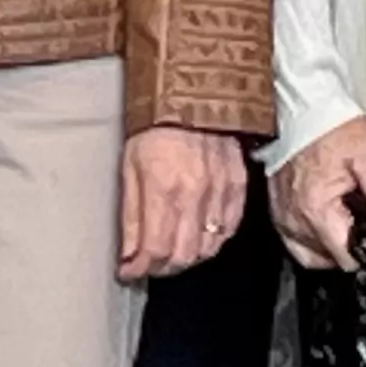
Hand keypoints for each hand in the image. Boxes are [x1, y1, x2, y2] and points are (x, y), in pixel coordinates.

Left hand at [120, 124, 249, 281]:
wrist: (193, 95)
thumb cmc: (155, 127)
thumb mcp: (128, 166)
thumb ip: (130, 215)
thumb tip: (127, 253)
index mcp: (163, 189)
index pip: (154, 249)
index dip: (139, 269)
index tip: (129, 271)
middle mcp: (195, 196)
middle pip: (183, 256)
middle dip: (162, 268)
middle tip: (148, 265)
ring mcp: (221, 192)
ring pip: (208, 249)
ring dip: (187, 258)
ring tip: (171, 252)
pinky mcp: (238, 187)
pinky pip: (229, 229)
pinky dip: (213, 241)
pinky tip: (199, 237)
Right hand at [268, 116, 365, 272]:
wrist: (303, 106)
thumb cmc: (333, 127)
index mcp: (316, 210)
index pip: (347, 258)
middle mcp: (293, 218)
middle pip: (330, 260)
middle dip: (351, 246)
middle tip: (364, 218)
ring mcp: (281, 215)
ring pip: (311, 256)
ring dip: (331, 246)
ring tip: (347, 220)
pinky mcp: (275, 208)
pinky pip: (294, 242)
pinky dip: (312, 239)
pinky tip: (327, 221)